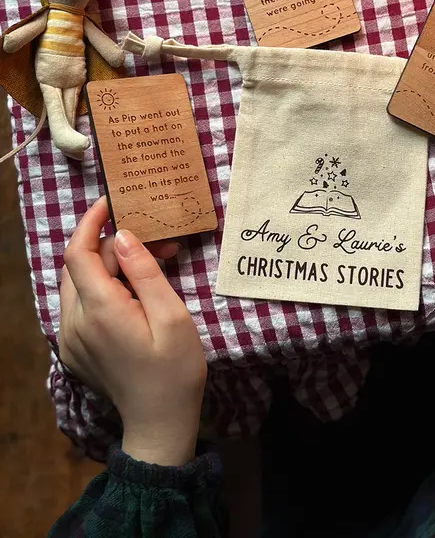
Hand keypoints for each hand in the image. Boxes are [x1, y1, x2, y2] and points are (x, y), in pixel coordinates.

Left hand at [58, 197, 206, 464]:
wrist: (160, 422)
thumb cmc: (175, 369)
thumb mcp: (172, 315)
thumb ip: (145, 271)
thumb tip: (124, 235)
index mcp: (99, 311)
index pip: (79, 252)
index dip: (91, 222)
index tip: (112, 201)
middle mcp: (74, 323)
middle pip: (79, 265)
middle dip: (113, 245)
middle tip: (157, 244)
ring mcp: (70, 338)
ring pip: (78, 283)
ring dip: (108, 266)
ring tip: (150, 266)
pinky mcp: (73, 349)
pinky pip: (80, 305)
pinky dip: (103, 288)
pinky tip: (134, 294)